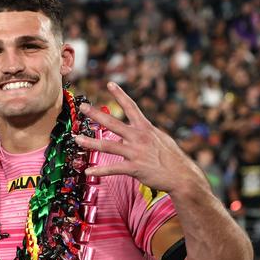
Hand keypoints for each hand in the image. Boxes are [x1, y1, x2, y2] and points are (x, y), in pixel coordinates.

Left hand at [74, 82, 208, 194]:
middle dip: (96, 114)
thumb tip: (141, 128)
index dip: (120, 94)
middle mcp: (138, 137)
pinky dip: (99, 170)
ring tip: (77, 140)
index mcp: (145, 128)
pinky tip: (88, 171)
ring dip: (90, 143)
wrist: (182, 175)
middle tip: (82, 107)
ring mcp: (135, 152)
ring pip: (107, 146)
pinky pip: (113, 169)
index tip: (110, 84)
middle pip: (113, 123)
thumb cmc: (172, 158)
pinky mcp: (134, 168)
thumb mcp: (161, 139)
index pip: (131, 107)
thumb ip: (148, 133)